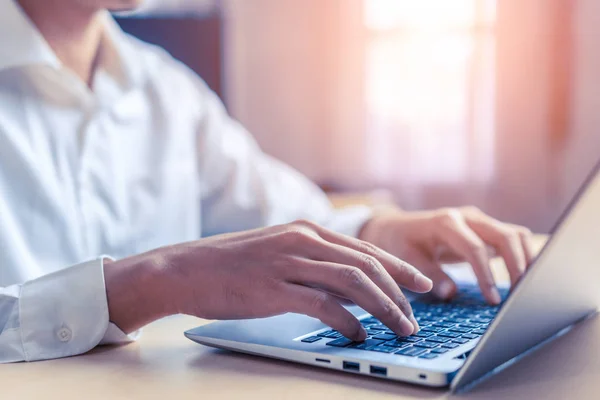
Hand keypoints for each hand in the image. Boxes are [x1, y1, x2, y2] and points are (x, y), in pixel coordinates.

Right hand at [104, 220, 432, 339]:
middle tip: (416, 315)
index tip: (422, 284)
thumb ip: (313, 266)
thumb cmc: (231, 264)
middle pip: (367, 264)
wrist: (186, 268)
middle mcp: (303, 240)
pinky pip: (323, 305)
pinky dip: (347, 321)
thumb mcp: (278, 253)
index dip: (399, 267)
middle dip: (399, 291)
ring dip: (383, 307)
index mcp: (307, 231)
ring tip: (399, 328)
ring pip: (353, 282)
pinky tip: (357, 334)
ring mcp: (289, 262)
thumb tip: (349, 289)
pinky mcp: (274, 288)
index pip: (365, 248)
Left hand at [359, 207, 534, 304]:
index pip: (475, 247)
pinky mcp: (488, 229)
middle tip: (520, 296)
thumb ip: (429, 273)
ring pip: (515, 234)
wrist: (399, 226)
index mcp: (446, 222)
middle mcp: (468, 217)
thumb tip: (451, 293)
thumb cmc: (402, 242)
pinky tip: (527, 278)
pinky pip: (514, 238)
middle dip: (516, 265)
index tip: (493, 300)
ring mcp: (480, 221)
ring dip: (526, 260)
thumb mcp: (407, 258)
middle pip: (504, 236)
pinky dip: (525, 256)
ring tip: (527, 289)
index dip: (486, 275)